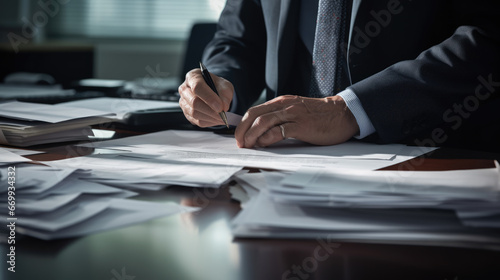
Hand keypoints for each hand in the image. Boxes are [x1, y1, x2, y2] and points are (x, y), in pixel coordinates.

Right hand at [178, 68, 233, 126]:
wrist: (215, 93)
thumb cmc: (217, 87)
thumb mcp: (225, 86)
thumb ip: (225, 95)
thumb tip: (224, 107)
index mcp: (193, 77)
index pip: (197, 86)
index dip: (209, 98)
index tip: (220, 107)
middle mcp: (185, 89)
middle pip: (194, 102)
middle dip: (211, 110)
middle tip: (224, 115)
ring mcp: (184, 102)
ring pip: (195, 113)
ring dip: (211, 118)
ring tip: (223, 118)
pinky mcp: (187, 114)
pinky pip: (197, 121)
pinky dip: (209, 122)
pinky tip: (217, 119)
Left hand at [235, 95, 359, 147]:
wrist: (343, 114)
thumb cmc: (319, 116)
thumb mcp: (295, 112)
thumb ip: (280, 119)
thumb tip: (261, 134)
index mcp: (281, 102)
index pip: (254, 110)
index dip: (243, 124)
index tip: (239, 137)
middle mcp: (285, 105)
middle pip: (254, 115)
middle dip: (242, 130)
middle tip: (240, 143)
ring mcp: (293, 114)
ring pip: (263, 121)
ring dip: (252, 135)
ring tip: (248, 145)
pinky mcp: (301, 125)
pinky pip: (279, 130)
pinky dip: (267, 138)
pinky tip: (263, 144)